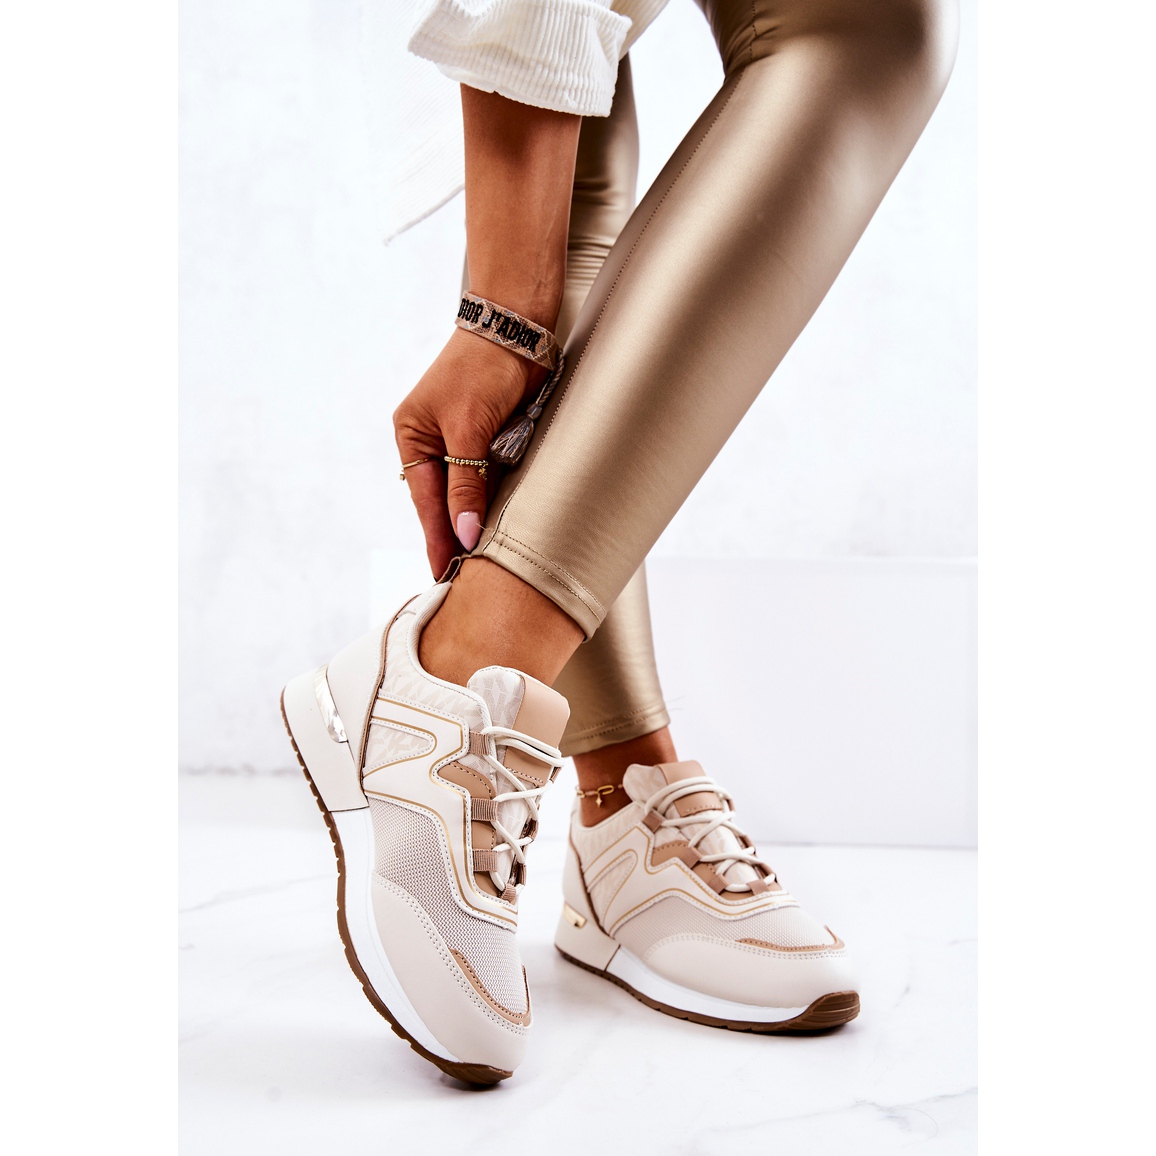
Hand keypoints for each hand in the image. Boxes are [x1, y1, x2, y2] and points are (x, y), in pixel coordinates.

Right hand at [394, 328, 540, 577]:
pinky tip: (498, 526)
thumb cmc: (483, 369)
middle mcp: (432, 442)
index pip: (426, 501)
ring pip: (467, 493)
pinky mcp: (489, 438)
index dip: (437, 538)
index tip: (443, 573)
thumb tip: (466, 534)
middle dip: (454, 536)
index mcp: (412, 436)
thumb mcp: (468, 428)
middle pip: (444, 502)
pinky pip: (489, 479)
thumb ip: (467, 483)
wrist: (517, 329)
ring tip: (482, 562)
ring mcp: (461, 441)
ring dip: (475, 521)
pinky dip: (494, 500)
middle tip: (464, 578)